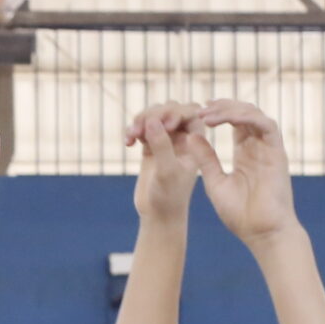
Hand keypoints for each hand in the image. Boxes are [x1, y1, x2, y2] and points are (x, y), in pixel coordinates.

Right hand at [125, 103, 201, 221]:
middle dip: (155, 114)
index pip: (192, 112)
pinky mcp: (151, 147)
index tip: (167, 125)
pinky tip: (128, 142)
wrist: (158, 214)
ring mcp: (166, 141)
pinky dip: (133, 130)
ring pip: (155, 116)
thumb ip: (161, 145)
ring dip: (141, 120)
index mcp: (196, 141)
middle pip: (171, 109)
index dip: (178, 112)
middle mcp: (183, 138)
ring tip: (132, 134)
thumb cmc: (169, 196)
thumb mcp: (166, 170)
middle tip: (140, 128)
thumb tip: (152, 120)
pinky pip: (142, 128)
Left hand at [174, 100, 300, 247]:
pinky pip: (266, 125)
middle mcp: (258, 147)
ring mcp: (269, 149)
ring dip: (231, 109)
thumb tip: (192, 135)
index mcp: (245, 154)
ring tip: (209, 114)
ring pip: (255, 115)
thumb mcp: (215, 182)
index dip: (218, 113)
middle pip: (244, 114)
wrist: (262, 232)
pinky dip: (247, 117)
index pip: (234, 124)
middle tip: (201, 108)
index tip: (197, 112)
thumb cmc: (240, 214)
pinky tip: (226, 119)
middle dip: (223, 106)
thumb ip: (206, 159)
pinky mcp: (278, 153)